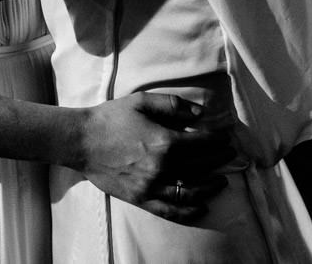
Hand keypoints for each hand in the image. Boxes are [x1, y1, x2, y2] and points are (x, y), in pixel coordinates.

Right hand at [76, 93, 235, 223]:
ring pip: (190, 192)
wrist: (82, 140)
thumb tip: (201, 113)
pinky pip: (170, 210)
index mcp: (164, 141)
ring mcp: (151, 186)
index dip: (218, 141)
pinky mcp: (141, 198)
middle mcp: (161, 167)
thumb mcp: (142, 101)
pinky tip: (201, 206)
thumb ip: (174, 105)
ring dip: (210, 187)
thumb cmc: (111, 118)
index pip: (202, 144)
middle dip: (219, 161)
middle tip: (230, 156)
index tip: (227, 139)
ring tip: (221, 182)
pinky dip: (189, 211)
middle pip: (200, 167)